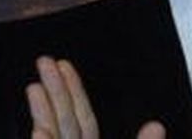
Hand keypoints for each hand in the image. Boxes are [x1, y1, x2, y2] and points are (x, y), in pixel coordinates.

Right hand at [26, 56, 164, 138]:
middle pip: (63, 122)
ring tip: (34, 87)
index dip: (73, 91)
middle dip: (54, 91)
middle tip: (44, 60)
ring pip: (52, 137)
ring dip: (43, 114)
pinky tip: (37, 132)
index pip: (83, 119)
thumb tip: (157, 125)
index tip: (63, 64)